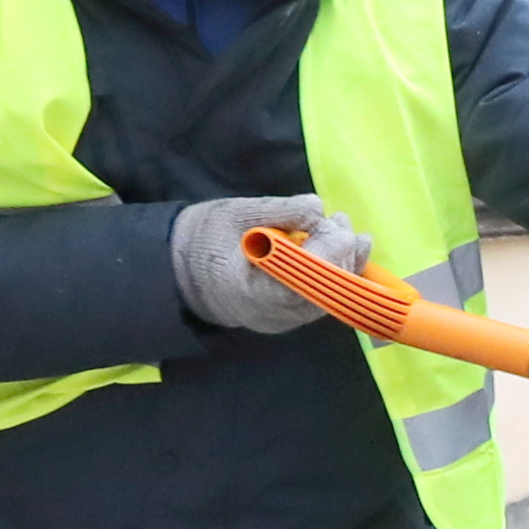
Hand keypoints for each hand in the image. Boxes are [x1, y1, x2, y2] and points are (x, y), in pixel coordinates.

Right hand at [174, 197, 368, 331]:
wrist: (184, 272)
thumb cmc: (205, 239)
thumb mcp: (233, 213)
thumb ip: (275, 210)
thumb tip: (317, 208)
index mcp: (249, 291)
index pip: (302, 284)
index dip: (326, 254)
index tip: (331, 224)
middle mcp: (271, 314)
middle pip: (324, 291)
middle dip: (340, 252)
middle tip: (338, 220)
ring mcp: (284, 320)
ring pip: (331, 296)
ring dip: (344, 259)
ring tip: (340, 226)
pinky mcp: (292, 316)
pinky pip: (325, 297)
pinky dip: (338, 270)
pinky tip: (345, 244)